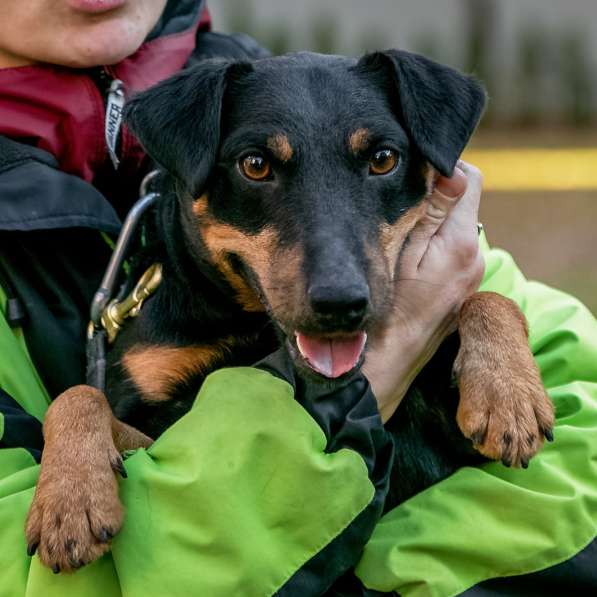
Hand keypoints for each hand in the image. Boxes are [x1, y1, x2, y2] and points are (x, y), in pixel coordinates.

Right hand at [363, 161, 484, 421]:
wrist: (387, 361)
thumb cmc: (383, 309)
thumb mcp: (400, 254)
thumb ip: (429, 212)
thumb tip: (451, 171)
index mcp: (460, 243)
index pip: (468, 178)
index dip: (441, 166)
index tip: (410, 173)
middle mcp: (474, 256)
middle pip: (462, 201)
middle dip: (433, 193)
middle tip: (395, 201)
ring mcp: (469, 274)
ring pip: (455, 225)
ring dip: (431, 218)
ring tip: (398, 229)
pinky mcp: (461, 287)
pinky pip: (452, 249)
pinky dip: (434, 242)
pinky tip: (407, 255)